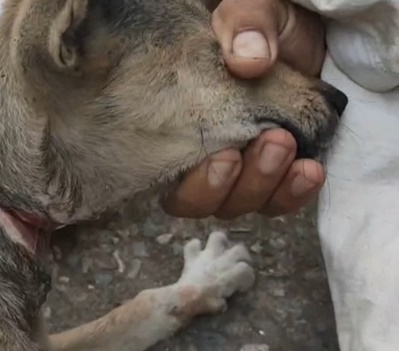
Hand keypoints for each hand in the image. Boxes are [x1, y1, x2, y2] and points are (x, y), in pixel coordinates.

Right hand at [161, 0, 326, 218]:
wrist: (301, 31)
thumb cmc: (260, 25)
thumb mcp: (246, 11)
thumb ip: (242, 26)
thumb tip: (248, 61)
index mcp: (176, 128)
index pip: (168, 179)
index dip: (194, 184)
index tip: (225, 154)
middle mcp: (202, 157)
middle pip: (202, 202)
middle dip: (232, 185)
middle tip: (269, 140)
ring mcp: (242, 170)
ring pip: (241, 204)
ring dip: (265, 184)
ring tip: (288, 143)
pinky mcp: (279, 172)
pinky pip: (281, 201)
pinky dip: (295, 192)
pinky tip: (309, 170)